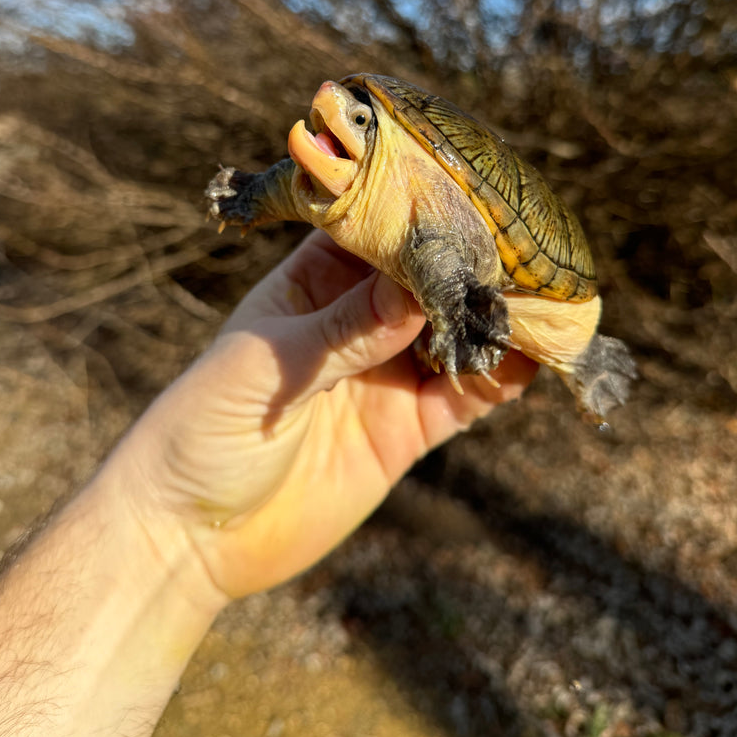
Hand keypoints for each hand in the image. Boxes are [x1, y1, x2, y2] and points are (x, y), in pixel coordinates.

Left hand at [121, 231, 536, 598]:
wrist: (187, 536)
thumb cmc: (202, 427)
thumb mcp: (270, 364)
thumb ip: (346, 329)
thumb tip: (420, 289)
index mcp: (311, 287)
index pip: (378, 236)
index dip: (423, 218)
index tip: (476, 200)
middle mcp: (354, 325)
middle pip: (426, 286)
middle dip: (473, 268)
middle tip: (531, 250)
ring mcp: (381, 379)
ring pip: (453, 340)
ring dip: (495, 322)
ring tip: (549, 299)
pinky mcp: (401, 434)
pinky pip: (460, 401)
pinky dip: (496, 381)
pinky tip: (532, 361)